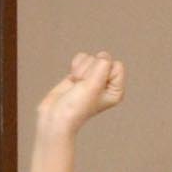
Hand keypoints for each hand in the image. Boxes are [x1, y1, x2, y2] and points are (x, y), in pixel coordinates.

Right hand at [25, 51, 124, 171]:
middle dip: (88, 71)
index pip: (116, 65)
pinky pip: (82, 58)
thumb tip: (102, 55)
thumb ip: (102, 66)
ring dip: (80, 70)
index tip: (92, 88)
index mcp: (116, 89)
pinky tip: (72, 79)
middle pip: (102, 60)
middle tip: (81, 88)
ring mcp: (93, 78)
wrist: (55, 116)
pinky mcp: (81, 74)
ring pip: (90, 58)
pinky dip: (75, 66)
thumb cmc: (76, 106)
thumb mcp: (94, 85)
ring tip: (76, 86)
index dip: (101, 73)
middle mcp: (107, 83)